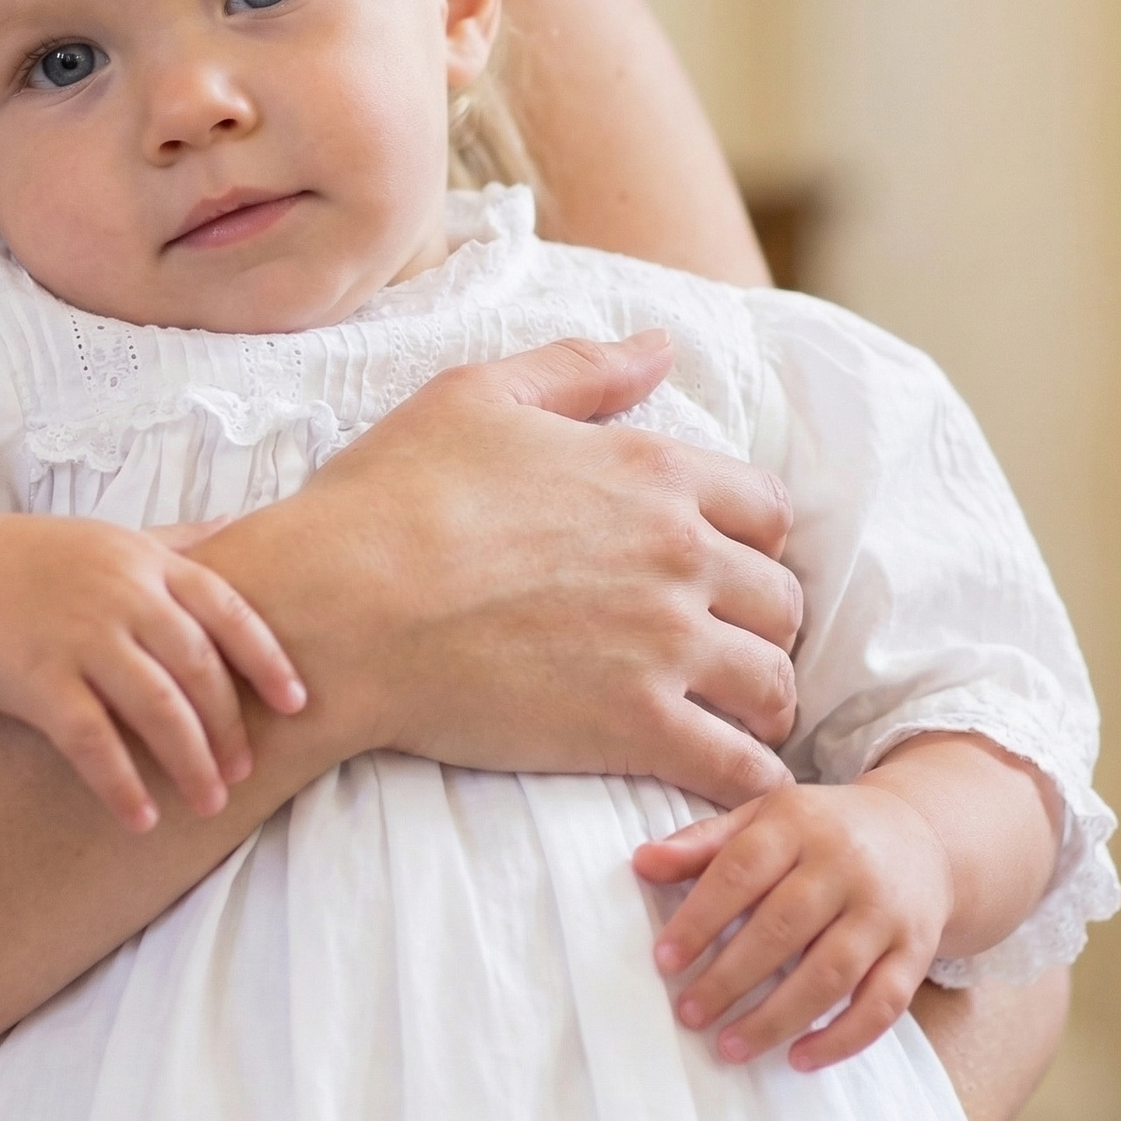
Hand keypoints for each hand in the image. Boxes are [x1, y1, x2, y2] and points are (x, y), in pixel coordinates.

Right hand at [0, 515, 305, 829]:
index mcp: (149, 564)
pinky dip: (121, 782)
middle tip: (247, 773)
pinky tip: (142, 818)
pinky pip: (91, 741)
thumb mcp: (114, 539)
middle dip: (230, 727)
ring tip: (210, 805)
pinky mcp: (37, 678)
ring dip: (190, 762)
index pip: (229, 612)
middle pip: (200, 669)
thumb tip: (243, 521)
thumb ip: (180, 538)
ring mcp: (80, 636)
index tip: (298, 704)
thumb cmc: (36, 562)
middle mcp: (123, 596)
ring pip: (157, 708)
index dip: (268, 661)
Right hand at [195, 332, 802, 807]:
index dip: (755, 540)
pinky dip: (748, 774)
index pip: (767, 509)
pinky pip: (737, 763)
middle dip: (762, 623)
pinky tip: (729, 776)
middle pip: (781, 597)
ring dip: (762, 702)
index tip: (723, 568)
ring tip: (734, 718)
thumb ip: (582, 369)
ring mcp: (663, 643)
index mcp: (651, 470)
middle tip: (727, 647)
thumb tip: (662, 345)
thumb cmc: (394, 495)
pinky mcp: (635, 726)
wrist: (339, 605)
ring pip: (773, 681)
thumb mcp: (481, 396)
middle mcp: (678, 553)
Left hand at [633, 778, 952, 1069]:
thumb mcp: (763, 818)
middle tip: (688, 1013)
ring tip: (729, 1047)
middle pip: (783, 926)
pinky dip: (842, 1038)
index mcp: (797, 823)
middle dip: (730, 976)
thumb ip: (703, 844)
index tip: (663, 960)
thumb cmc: (820, 832)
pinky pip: (883, 1004)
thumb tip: (641, 863)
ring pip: (831, 972)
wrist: (921, 834)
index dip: (700, 917)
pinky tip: (800, 1059)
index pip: (741, 870)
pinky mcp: (915, 952)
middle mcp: (844, 865)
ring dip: (777, 1017)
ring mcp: (884, 911)